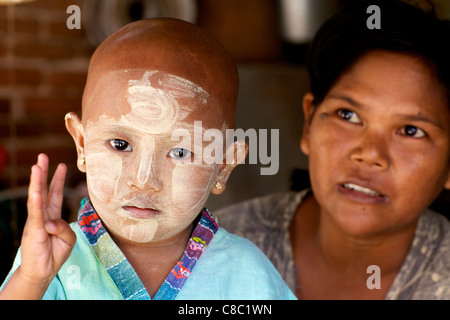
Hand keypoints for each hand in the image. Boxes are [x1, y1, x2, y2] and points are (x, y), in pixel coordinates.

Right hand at [21, 154, 75, 287]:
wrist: (43, 272)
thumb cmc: (55, 254)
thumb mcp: (68, 239)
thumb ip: (65, 227)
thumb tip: (51, 222)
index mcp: (52, 216)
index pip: (55, 194)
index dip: (57, 180)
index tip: (62, 165)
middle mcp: (43, 215)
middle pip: (43, 190)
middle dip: (43, 173)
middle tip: (43, 156)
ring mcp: (36, 221)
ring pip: (37, 198)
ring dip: (37, 182)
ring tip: (37, 166)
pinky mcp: (33, 230)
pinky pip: (35, 214)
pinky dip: (36, 202)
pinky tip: (36, 190)